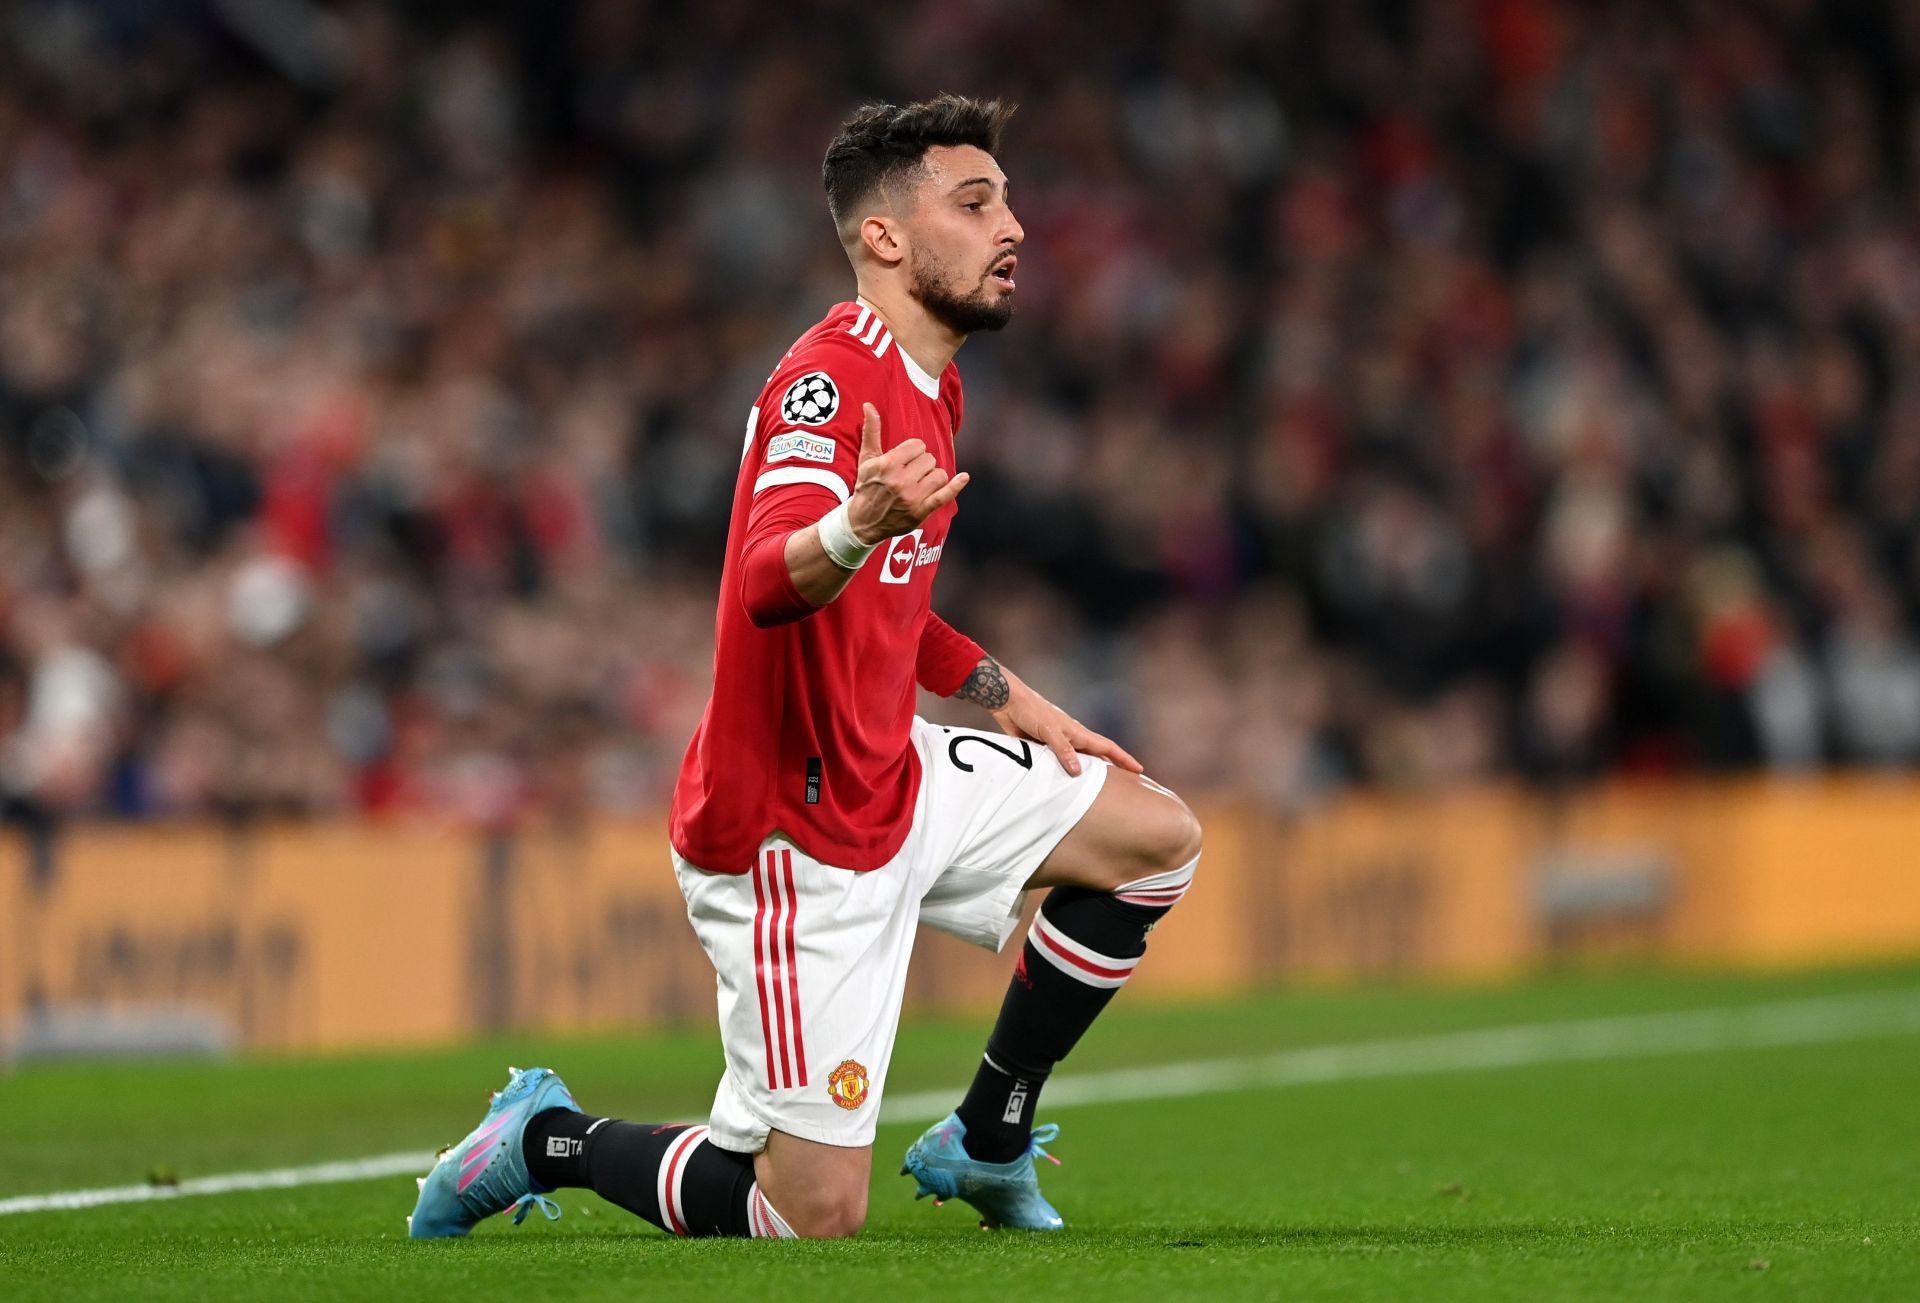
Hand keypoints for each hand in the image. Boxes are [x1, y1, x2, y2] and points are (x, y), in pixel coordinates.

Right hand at [847, 403, 969, 543]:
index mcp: (889, 464)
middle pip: (929, 459)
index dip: (913, 451)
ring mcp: (913, 497)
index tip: (906, 459)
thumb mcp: (866, 459)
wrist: (863, 521)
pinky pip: (945, 495)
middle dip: (922, 464)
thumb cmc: (866, 486)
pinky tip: (964, 477)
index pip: (918, 446)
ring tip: (920, 482)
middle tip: (910, 473)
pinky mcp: (921, 511)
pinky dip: (956, 486)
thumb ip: (871, 431)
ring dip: (933, 476)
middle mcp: (902, 481)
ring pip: (939, 474)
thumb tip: (869, 406)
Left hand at [989, 668, 1144, 777]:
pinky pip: (1058, 765)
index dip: (1124, 759)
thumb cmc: (1031, 711)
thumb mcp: (1049, 731)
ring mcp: (1058, 743)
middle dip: (1112, 769)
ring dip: (1088, 774)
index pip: (1107, 748)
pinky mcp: (1042, 748)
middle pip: (1097, 757)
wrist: (1007, 702)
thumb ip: (1063, 751)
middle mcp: (1071, 738)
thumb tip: (1078, 772)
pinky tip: (1064, 785)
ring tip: (1098, 791)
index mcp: (1077, 732)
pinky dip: (1065, 774)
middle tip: (1126, 785)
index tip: (1140, 770)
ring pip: (1078, 762)